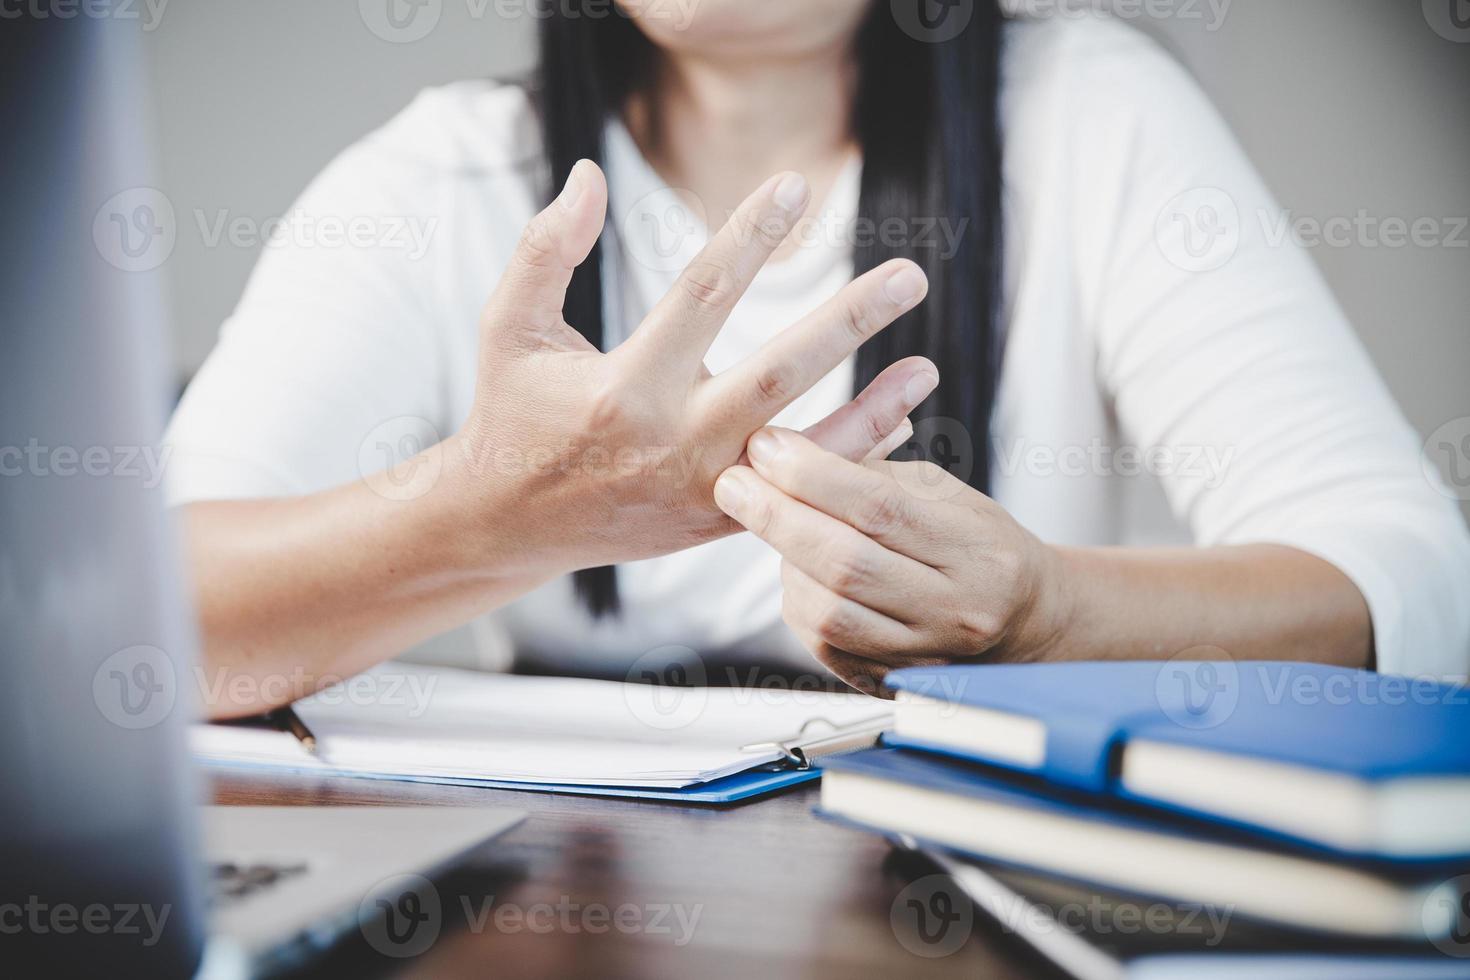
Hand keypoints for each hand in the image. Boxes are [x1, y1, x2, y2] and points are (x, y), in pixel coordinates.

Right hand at [449, 160, 937, 576]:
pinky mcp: (719, 520)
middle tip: (911, 275)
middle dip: (848, 323)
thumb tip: (587, 174)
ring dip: (873, 407)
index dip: (749, 235)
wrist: (511, 523)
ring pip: (804, 449)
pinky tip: (897, 421)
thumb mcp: (510, 326)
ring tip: (928, 365)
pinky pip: (798, 493)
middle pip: (777, 372)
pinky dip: (848, 459)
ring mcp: (702, 488)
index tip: (797, 185)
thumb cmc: (514, 411)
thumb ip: (545, 249)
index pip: (700, 295)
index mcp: (624, 386)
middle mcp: (672, 440)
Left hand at [711, 427, 1070, 693]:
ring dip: (783, 560)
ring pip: (829, 611)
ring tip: (770, 523)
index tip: (766, 447)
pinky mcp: (894, 682)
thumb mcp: (945, 493)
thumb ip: (873, 473)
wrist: (1024, 622)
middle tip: (733, 482)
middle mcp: (954, 609)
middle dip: (777, 517)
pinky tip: (795, 570)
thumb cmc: (977, 545)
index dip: (813, 476)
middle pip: (846, 563)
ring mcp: (924, 655)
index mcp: (974, 550)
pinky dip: (799, 600)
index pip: (880, 508)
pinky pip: (825, 643)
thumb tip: (791, 451)